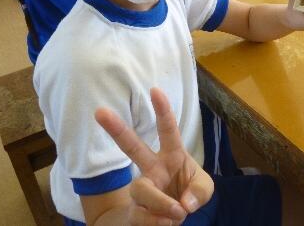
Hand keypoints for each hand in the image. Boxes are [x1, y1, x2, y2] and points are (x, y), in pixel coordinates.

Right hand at [96, 88, 213, 224]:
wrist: (171, 218)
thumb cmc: (188, 193)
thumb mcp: (204, 189)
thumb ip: (200, 191)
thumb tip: (185, 203)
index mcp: (172, 156)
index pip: (168, 130)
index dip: (163, 111)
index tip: (155, 90)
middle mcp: (153, 169)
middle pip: (132, 147)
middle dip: (117, 129)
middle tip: (100, 111)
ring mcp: (141, 190)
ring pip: (141, 189)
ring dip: (160, 202)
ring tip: (177, 213)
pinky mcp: (134, 212)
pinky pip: (139, 215)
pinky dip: (157, 221)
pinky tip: (168, 223)